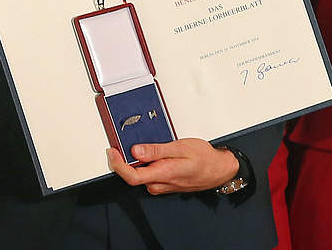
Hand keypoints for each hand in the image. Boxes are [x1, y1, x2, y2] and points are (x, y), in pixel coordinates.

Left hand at [106, 138, 239, 194]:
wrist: (219, 170)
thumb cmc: (204, 159)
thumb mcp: (181, 147)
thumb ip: (157, 150)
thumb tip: (136, 151)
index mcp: (163, 174)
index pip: (132, 176)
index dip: (118, 165)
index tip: (112, 152)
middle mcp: (160, 184)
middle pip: (133, 176)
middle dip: (124, 161)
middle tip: (120, 145)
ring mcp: (162, 186)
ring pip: (141, 175)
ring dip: (135, 163)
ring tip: (138, 146)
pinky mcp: (164, 185)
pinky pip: (149, 176)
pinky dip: (145, 165)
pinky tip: (149, 155)